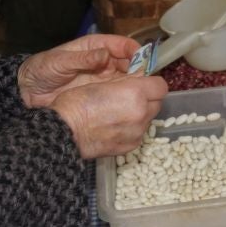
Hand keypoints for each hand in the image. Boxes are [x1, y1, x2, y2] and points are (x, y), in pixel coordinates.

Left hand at [18, 34, 140, 108]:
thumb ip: (83, 58)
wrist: (27, 92)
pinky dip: (125, 96)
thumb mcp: (60, 62)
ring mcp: (103, 78)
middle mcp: (104, 61)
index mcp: (96, 46)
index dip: (135, 51)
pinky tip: (130, 103)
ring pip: (127, 78)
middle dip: (140, 69)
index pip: (122, 45)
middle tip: (145, 81)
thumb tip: (106, 54)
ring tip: (141, 93)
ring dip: (135, 84)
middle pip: (130, 62)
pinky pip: (117, 93)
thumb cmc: (42, 70)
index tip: (143, 61)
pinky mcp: (100, 93)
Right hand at [51, 74, 168, 159]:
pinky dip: (131, 129)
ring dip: (140, 114)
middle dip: (147, 99)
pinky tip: (114, 126)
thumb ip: (126, 82)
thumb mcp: (102, 82)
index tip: (141, 83)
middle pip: (157, 103)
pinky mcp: (131, 146)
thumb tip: (139, 81)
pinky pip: (138, 133)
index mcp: (136, 93)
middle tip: (129, 98)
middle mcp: (142, 113)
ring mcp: (137, 132)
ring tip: (118, 113)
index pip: (161, 85)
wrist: (64, 133)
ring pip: (148, 118)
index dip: (151, 83)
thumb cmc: (77, 103)